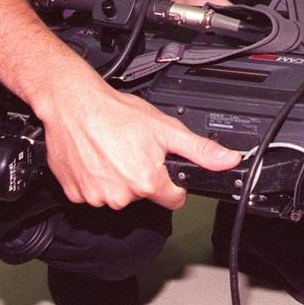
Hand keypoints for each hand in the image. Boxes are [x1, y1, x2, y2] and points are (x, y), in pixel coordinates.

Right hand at [37, 79, 240, 209]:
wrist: (74, 105)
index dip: (173, 182)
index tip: (163, 166)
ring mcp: (96, 197)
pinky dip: (96, 179)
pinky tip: (96, 158)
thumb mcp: (166, 128)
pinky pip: (93, 193)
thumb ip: (200, 150)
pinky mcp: (75, 195)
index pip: (174, 198)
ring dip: (118, 177)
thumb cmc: (116, 113)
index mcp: (147, 182)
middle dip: (143, 176)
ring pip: (118, 195)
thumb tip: (229, 160)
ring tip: (113, 151)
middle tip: (133, 150)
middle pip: (145, 195)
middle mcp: (121, 196)